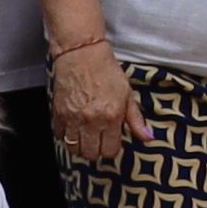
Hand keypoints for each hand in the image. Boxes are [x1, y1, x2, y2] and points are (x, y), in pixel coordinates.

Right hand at [52, 42, 138, 164]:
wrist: (82, 53)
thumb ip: (136, 120)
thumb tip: (148, 138)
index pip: (110, 150)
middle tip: (98, 140)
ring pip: (73, 148)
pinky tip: (73, 126)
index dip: (111, 148)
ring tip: (85, 135)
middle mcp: (91, 120)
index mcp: (111, 116)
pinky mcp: (58, 113)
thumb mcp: (127, 94)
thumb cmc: (106, 71)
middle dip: (96, 150)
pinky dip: (65, 135)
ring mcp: (73, 118)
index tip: (111, 141)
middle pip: (91, 154)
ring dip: (80, 146)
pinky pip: (59, 135)